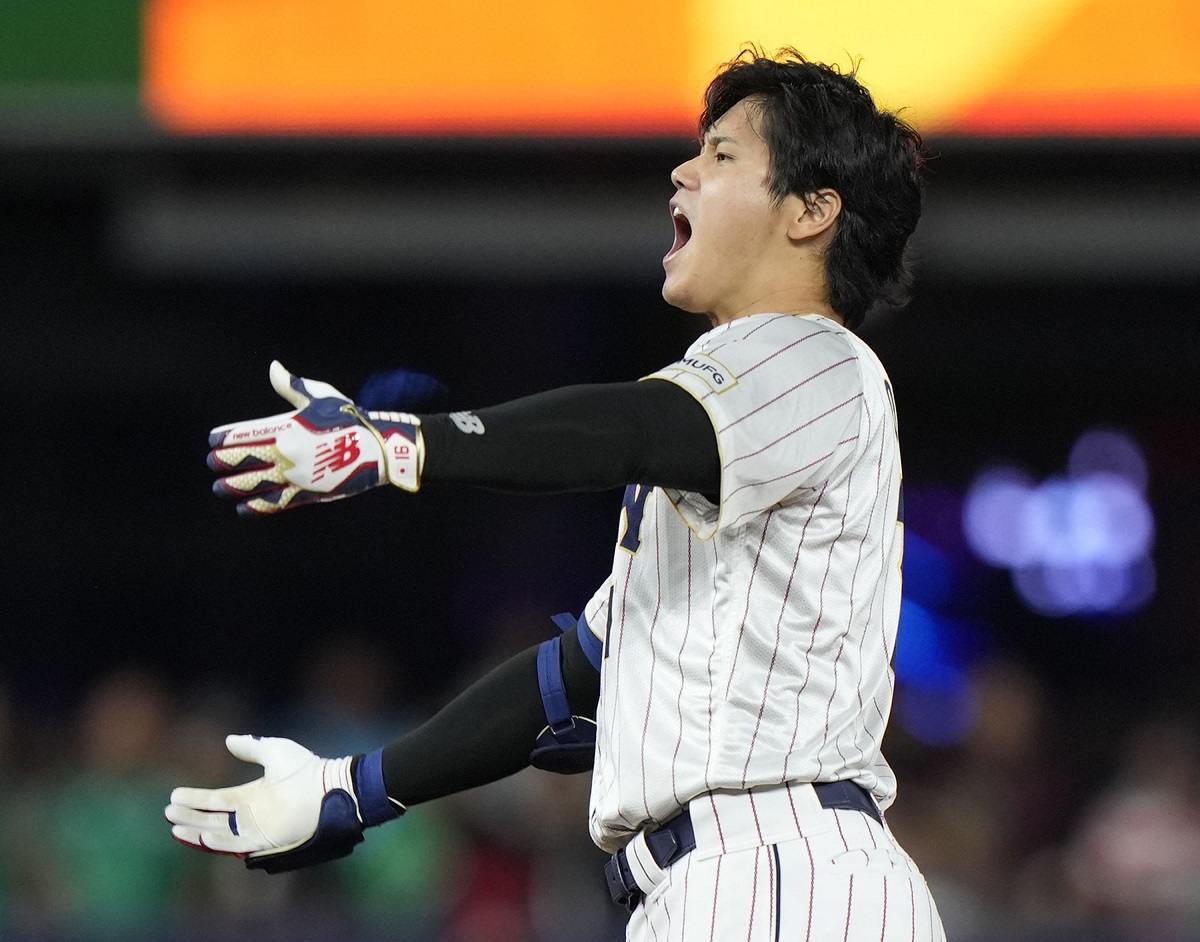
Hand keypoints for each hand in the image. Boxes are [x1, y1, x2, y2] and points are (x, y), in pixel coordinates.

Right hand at [166, 735, 371, 872]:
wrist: (328, 787)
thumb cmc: (306, 769)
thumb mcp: (274, 751)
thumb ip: (251, 747)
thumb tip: (229, 740)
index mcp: (254, 795)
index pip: (218, 800)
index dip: (196, 799)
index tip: (175, 795)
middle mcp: (252, 814)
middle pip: (213, 818)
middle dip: (190, 816)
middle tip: (168, 813)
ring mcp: (258, 828)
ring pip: (219, 833)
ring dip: (196, 830)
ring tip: (174, 827)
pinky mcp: (266, 840)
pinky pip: (236, 845)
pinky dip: (217, 843)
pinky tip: (199, 836)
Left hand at [207, 361, 422, 515]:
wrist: (380, 449)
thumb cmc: (350, 419)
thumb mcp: (322, 397)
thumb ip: (292, 387)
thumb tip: (274, 367)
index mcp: (284, 427)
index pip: (240, 435)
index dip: (221, 439)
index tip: (213, 441)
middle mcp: (284, 453)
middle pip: (238, 461)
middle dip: (220, 463)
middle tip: (212, 464)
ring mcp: (294, 476)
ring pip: (250, 485)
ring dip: (230, 488)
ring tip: (220, 488)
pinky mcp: (305, 494)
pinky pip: (272, 504)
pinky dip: (254, 508)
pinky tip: (243, 509)